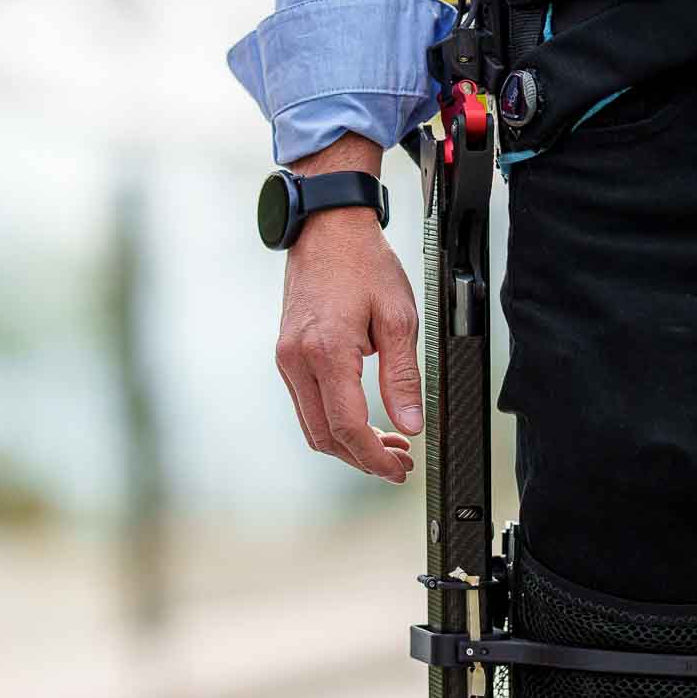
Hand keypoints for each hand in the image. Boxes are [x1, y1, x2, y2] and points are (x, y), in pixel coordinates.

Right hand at [274, 134, 422, 482]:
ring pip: (312, 426)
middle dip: (362, 459)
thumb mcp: (398, 318)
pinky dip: (332, 422)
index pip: (347, 427)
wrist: (327, 228)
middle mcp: (297, 360)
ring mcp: (286, 358)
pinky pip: (306, 404)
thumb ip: (402, 377)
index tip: (399, 469)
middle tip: (399, 463)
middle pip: (324, 437)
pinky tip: (362, 419)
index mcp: (327, 352)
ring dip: (347, 444)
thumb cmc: (364, 264)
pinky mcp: (286, 354)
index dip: (374, 458)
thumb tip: (410, 425)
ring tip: (388, 444)